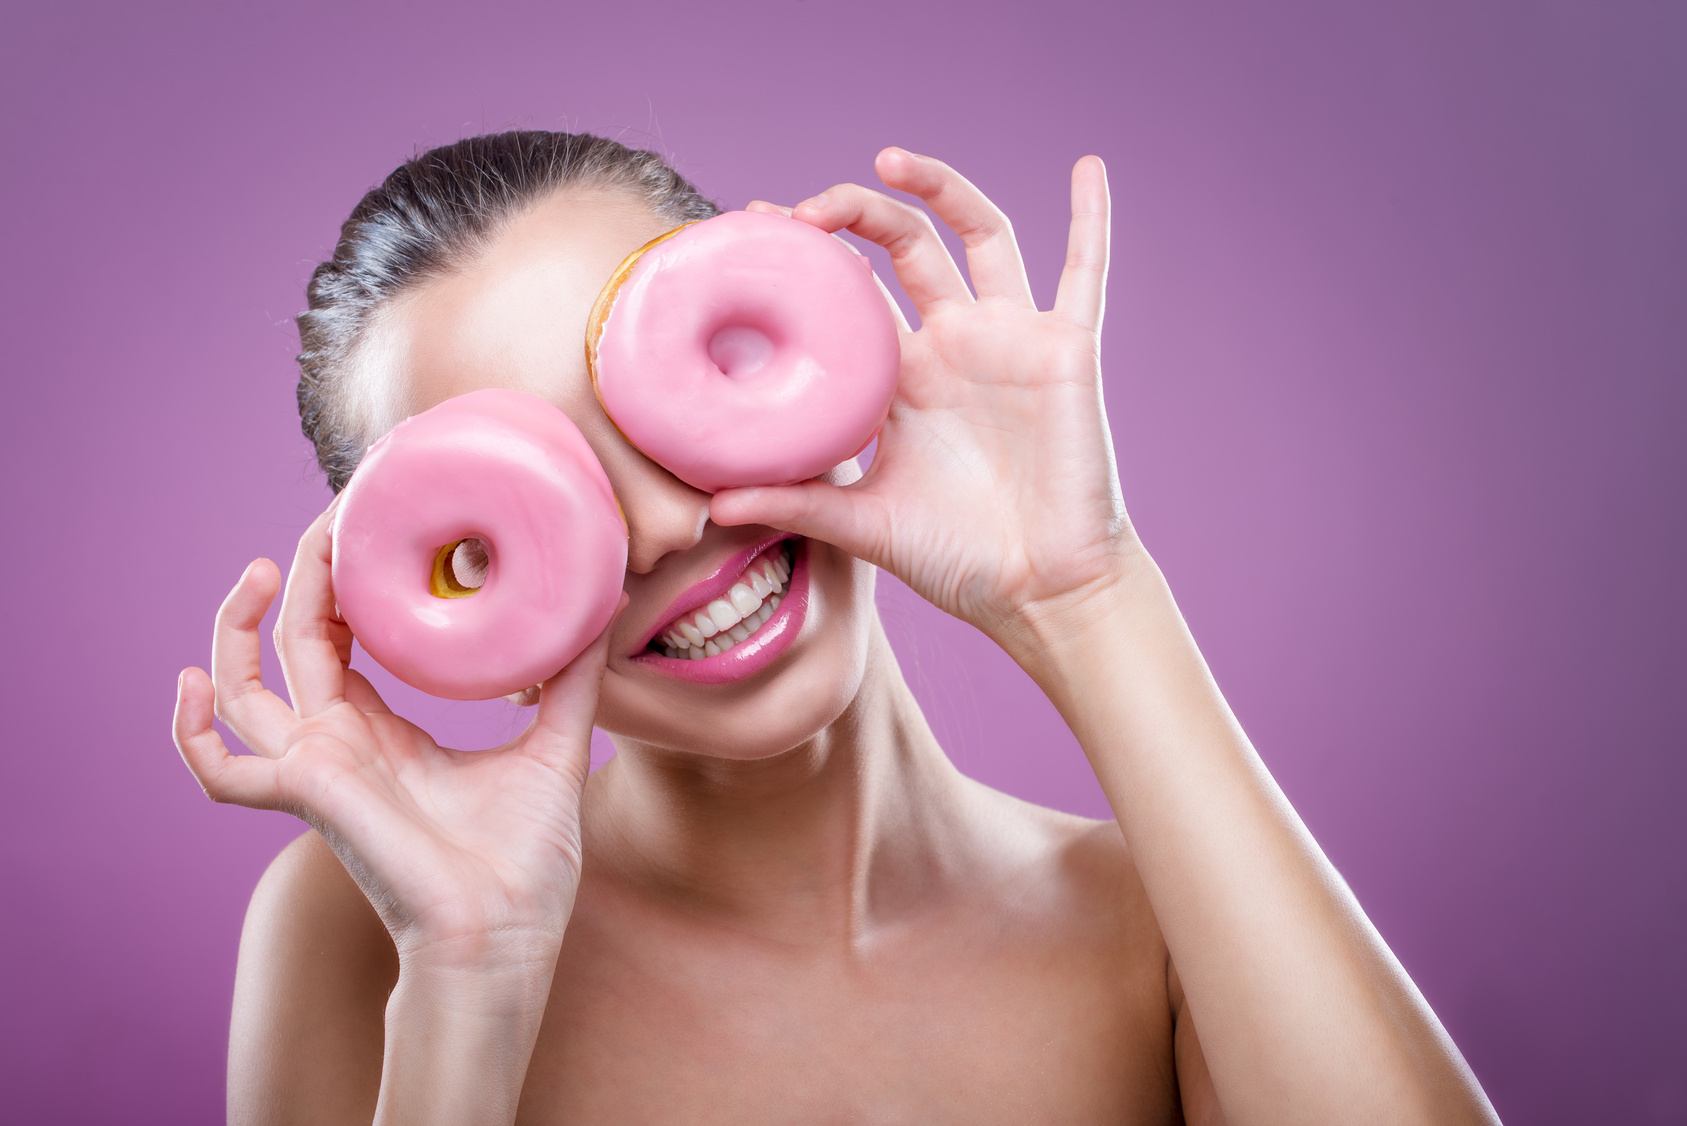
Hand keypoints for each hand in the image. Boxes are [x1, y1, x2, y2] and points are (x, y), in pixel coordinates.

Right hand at [172, 503, 621, 966]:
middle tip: (331, 515)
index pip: (342, 639)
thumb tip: (603, 606)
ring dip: (235, 628)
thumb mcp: (556, 745)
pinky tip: (192, 682)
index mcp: (387, 732)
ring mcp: (318, 770)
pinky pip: (221, 772)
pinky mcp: (308, 796)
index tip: (365, 520)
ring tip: (256, 568)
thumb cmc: (525, 862)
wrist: (508, 936)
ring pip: (243, 689)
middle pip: (293, 642)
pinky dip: (193, 733)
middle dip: (301, 576)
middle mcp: (342, 744)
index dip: (343, 581)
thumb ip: (571, 678)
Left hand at [713, 148, 1133, 650]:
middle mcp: (953, 345)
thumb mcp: (866, 526)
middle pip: (902, 248)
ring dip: (939, 187)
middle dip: (852, 215)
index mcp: (901, 379)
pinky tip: (1088, 167)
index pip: (849, 295)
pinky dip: (1092, 220)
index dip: (808, 258)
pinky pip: (1085, 273)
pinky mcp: (1065, 349)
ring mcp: (1009, 340)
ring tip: (890, 158)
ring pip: (977, 235)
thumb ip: (798, 503)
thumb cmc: (958, 560)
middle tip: (802, 211)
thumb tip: (712, 509)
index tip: (752, 228)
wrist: (1041, 592)